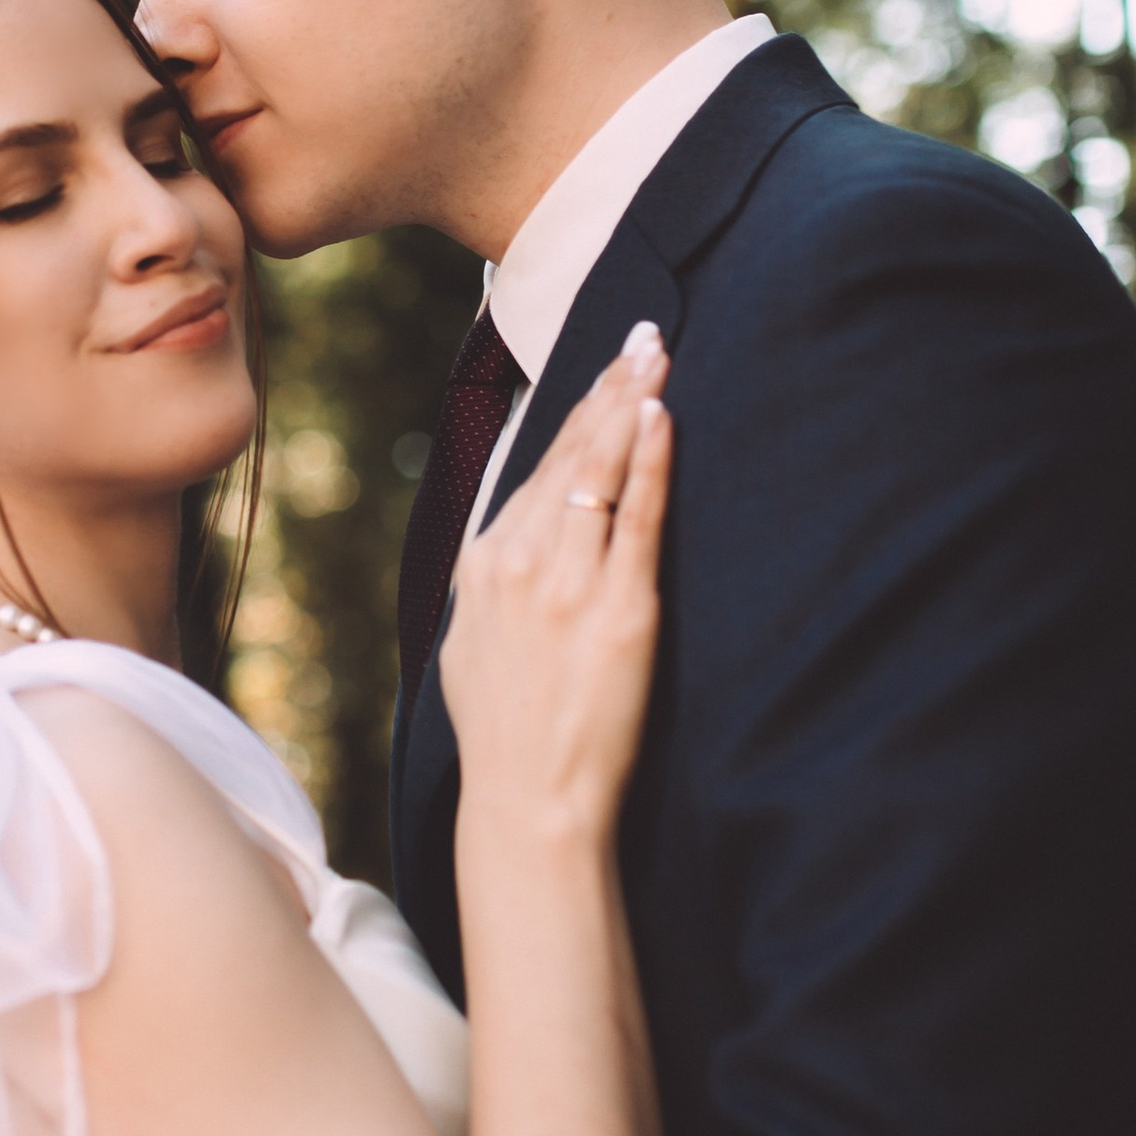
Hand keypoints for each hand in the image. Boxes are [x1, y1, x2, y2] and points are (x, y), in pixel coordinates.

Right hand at [440, 324, 669, 855]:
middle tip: (645, 334)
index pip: (538, 466)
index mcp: (485, 563)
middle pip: (570, 452)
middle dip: (609, 385)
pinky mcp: (618, 609)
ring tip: (659, 355)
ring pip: (600, 469)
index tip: (605, 368)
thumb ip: (495, 583)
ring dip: (631, 402)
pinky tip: (661, 416)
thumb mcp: (474, 643)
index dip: (577, 411)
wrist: (528, 800)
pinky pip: (636, 517)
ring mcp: (569, 582)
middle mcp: (520, 560)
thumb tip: (514, 543)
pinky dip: (648, 460)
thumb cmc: (506, 733)